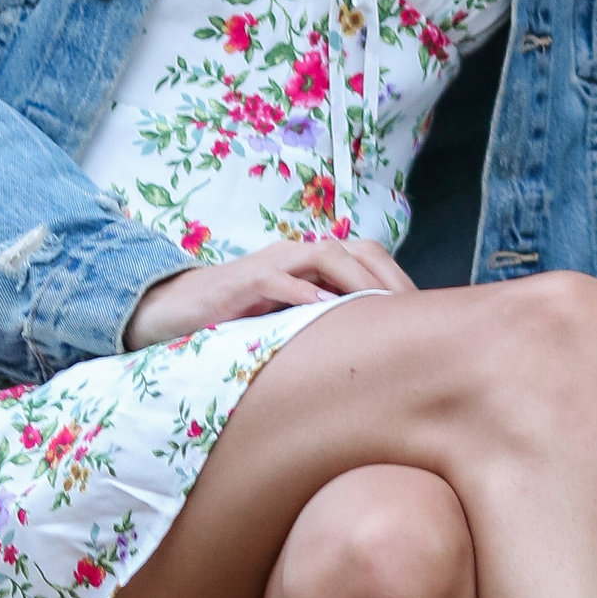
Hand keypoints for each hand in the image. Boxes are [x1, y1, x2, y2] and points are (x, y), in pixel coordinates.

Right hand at [126, 234, 416, 347]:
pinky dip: (304, 292)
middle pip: (357, 250)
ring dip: (357, 279)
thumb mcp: (289, 317)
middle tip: (412, 314)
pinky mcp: (243, 282)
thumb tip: (374, 347)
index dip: (398, 278)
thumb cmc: (237, 317)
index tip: (423, 314)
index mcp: (312, 262)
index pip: (368, 255)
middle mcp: (296, 254)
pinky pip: (279, 279)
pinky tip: (324, 310)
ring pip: (325, 255)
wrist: (173, 309)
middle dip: (389, 278)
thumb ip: (325, 319)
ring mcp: (271, 264)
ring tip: (380, 307)